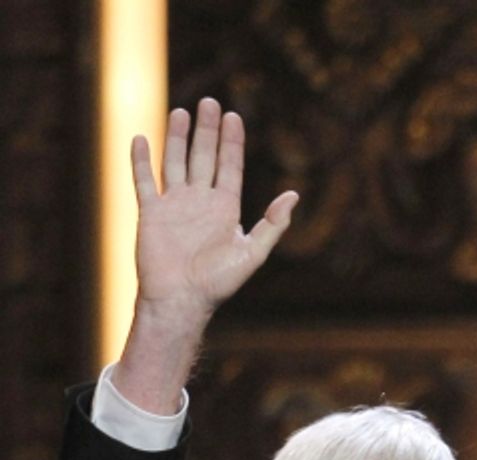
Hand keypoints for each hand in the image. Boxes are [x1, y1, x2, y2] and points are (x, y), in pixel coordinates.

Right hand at [133, 97, 296, 318]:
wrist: (181, 300)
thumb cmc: (218, 282)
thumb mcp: (253, 252)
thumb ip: (273, 224)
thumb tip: (293, 196)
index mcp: (225, 209)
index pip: (229, 166)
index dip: (232, 142)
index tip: (234, 116)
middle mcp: (200, 202)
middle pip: (204, 157)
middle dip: (207, 130)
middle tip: (210, 102)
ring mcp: (175, 206)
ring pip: (175, 162)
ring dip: (178, 137)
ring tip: (182, 111)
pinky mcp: (150, 213)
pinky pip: (144, 181)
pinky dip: (141, 161)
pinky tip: (141, 139)